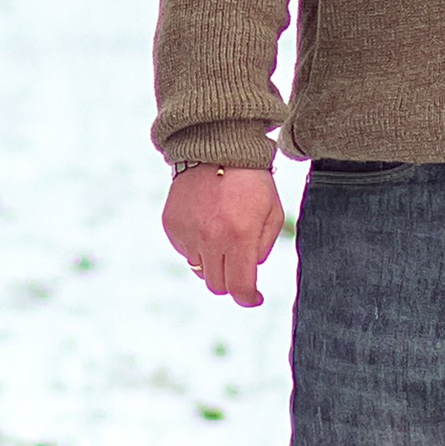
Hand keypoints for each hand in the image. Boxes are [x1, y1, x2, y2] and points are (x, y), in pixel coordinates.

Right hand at [162, 166, 287, 307]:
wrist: (216, 147)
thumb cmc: (251, 181)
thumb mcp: (273, 211)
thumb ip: (264, 248)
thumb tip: (250, 271)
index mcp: (239, 236)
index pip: (239, 286)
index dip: (248, 298)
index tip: (253, 298)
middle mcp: (210, 238)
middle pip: (217, 284)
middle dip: (231, 279)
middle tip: (239, 262)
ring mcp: (187, 232)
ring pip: (199, 269)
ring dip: (213, 261)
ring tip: (222, 233)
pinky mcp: (171, 225)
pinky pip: (185, 250)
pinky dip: (197, 245)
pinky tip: (206, 221)